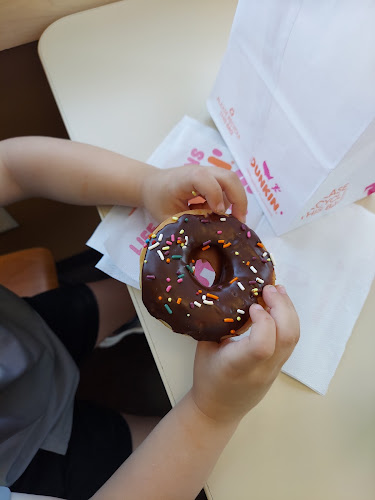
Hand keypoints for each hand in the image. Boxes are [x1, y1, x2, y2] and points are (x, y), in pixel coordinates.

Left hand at [142, 164, 247, 222]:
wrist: (151, 184)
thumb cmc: (158, 200)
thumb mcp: (168, 217)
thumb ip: (188, 226)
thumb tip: (206, 246)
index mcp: (185, 179)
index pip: (205, 180)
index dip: (215, 196)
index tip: (218, 214)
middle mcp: (200, 171)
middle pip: (229, 178)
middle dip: (239, 200)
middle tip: (239, 223)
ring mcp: (208, 173)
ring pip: (233, 181)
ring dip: (238, 200)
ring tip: (234, 222)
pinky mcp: (213, 178)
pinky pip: (228, 187)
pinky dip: (230, 201)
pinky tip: (221, 216)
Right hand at [191, 285, 299, 423]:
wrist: (219, 409)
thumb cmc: (208, 377)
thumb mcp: (205, 348)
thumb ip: (219, 324)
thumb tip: (230, 296)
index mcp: (237, 366)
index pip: (262, 346)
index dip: (263, 321)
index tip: (252, 305)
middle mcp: (261, 369)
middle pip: (287, 337)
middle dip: (282, 306)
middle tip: (269, 288)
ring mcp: (275, 369)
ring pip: (294, 337)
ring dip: (288, 310)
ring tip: (277, 291)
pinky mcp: (280, 366)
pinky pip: (291, 340)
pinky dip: (288, 319)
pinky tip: (279, 305)